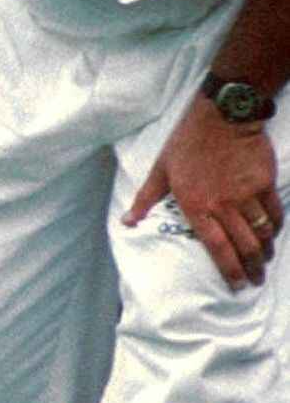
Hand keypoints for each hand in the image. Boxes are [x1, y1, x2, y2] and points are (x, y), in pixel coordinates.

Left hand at [123, 98, 280, 289]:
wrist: (222, 117)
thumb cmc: (187, 143)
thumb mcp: (160, 170)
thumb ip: (145, 199)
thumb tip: (127, 223)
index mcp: (196, 205)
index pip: (217, 248)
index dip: (229, 270)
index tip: (236, 285)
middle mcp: (223, 205)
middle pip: (244, 246)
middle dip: (251, 269)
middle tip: (255, 281)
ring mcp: (247, 195)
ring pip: (262, 234)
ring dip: (264, 252)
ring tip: (263, 262)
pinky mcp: (265, 184)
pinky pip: (274, 214)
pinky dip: (274, 229)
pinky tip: (271, 236)